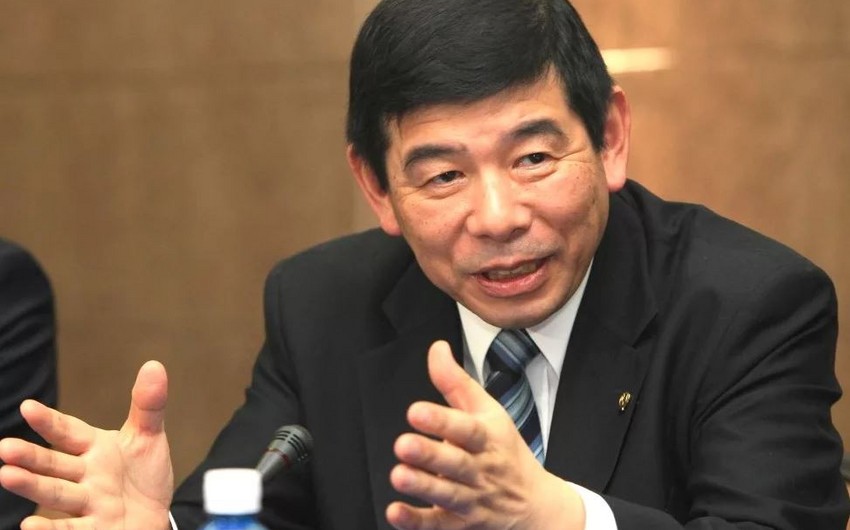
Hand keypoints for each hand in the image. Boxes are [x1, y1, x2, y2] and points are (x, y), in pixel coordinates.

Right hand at [0, 361, 173, 529]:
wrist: (154, 517)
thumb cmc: (142, 476)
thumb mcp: (148, 437)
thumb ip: (148, 405)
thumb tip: (154, 365)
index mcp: (94, 448)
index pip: (68, 432)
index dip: (50, 421)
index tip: (28, 407)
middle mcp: (85, 475)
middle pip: (54, 465)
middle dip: (31, 457)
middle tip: (4, 448)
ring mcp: (88, 504)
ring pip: (57, 494)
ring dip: (32, 486)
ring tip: (7, 476)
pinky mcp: (95, 529)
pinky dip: (51, 529)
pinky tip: (29, 525)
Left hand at [386, 341, 584, 529]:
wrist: (536, 505)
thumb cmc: (505, 451)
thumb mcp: (488, 412)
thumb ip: (456, 382)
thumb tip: (436, 348)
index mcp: (488, 438)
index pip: (467, 428)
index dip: (442, 421)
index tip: (416, 411)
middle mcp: (482, 469)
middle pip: (456, 463)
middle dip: (430, 454)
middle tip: (402, 444)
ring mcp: (473, 500)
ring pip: (448, 494)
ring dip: (423, 486)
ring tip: (398, 474)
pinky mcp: (461, 524)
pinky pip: (438, 524)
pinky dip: (416, 521)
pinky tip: (395, 512)